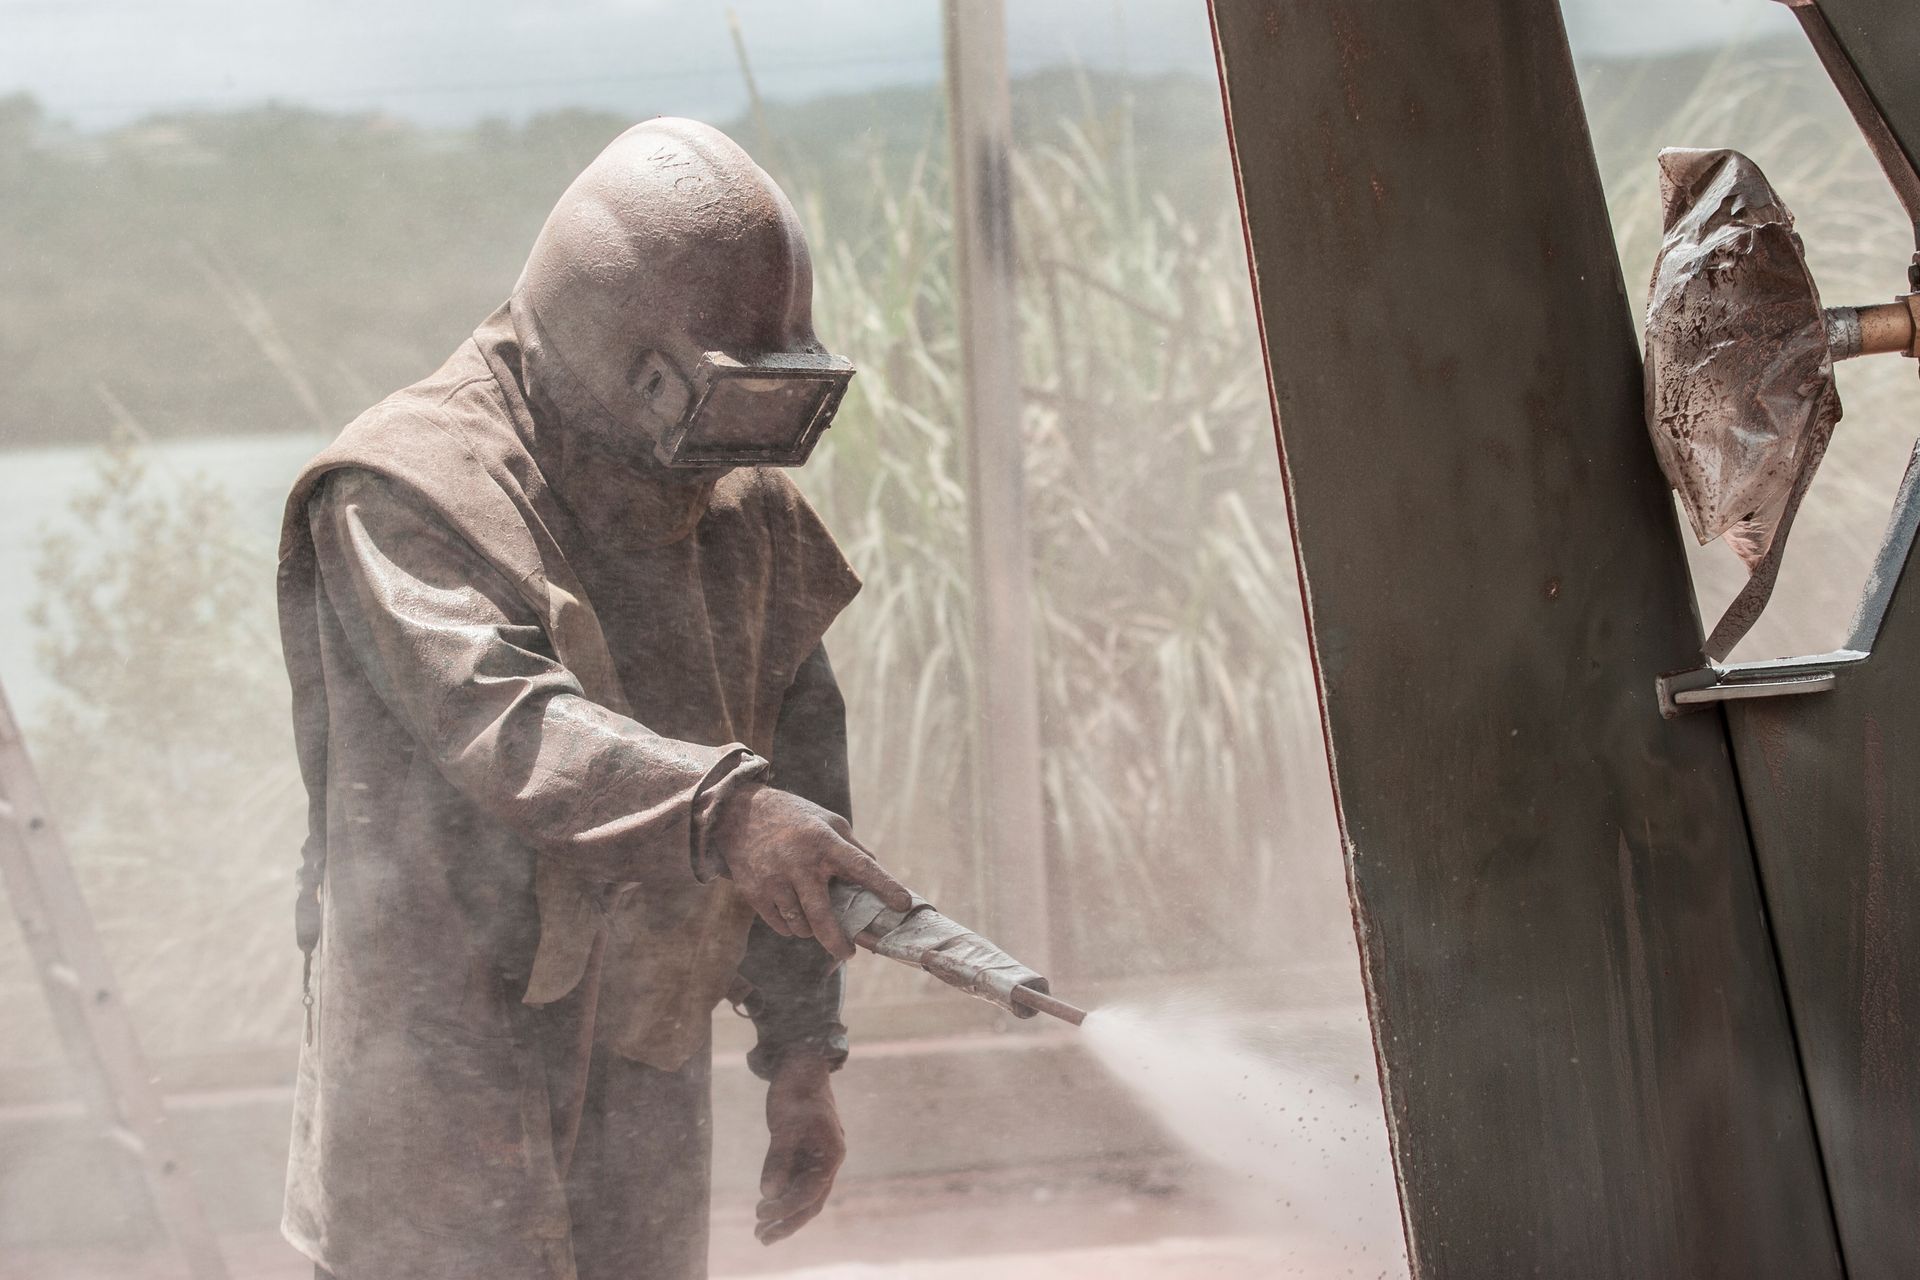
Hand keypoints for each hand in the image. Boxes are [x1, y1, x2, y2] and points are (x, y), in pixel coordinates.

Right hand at [713, 785, 910, 959]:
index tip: (903, 904)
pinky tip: (793, 913)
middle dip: (837, 941)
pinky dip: (791, 926)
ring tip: (814, 919)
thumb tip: (879, 873)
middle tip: (849, 954)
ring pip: (800, 925)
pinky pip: (780, 925)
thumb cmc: (794, 818)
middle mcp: (799, 861)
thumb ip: (853, 848)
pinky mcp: (754, 892)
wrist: (739, 814)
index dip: (885, 886)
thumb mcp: (827, 822)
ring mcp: (774, 879)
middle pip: (822, 915)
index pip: (861, 867)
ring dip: (812, 930)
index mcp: (824, 840)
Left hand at [756, 1053, 843, 1244]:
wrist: (801, 1064)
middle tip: (760, 1237)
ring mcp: (818, 1158)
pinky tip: (766, 1205)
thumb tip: (768, 1193)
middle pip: (811, 1202)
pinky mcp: (806, 1154)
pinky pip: (797, 1183)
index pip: (808, 1192)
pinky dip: (783, 1197)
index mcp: (831, 1154)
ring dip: (784, 1214)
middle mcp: (828, 1160)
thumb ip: (777, 1159)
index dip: (785, 1207)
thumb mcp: (783, 1124)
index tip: (761, 1213)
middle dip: (787, 1222)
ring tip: (760, 1230)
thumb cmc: (795, 1090)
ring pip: (805, 1196)